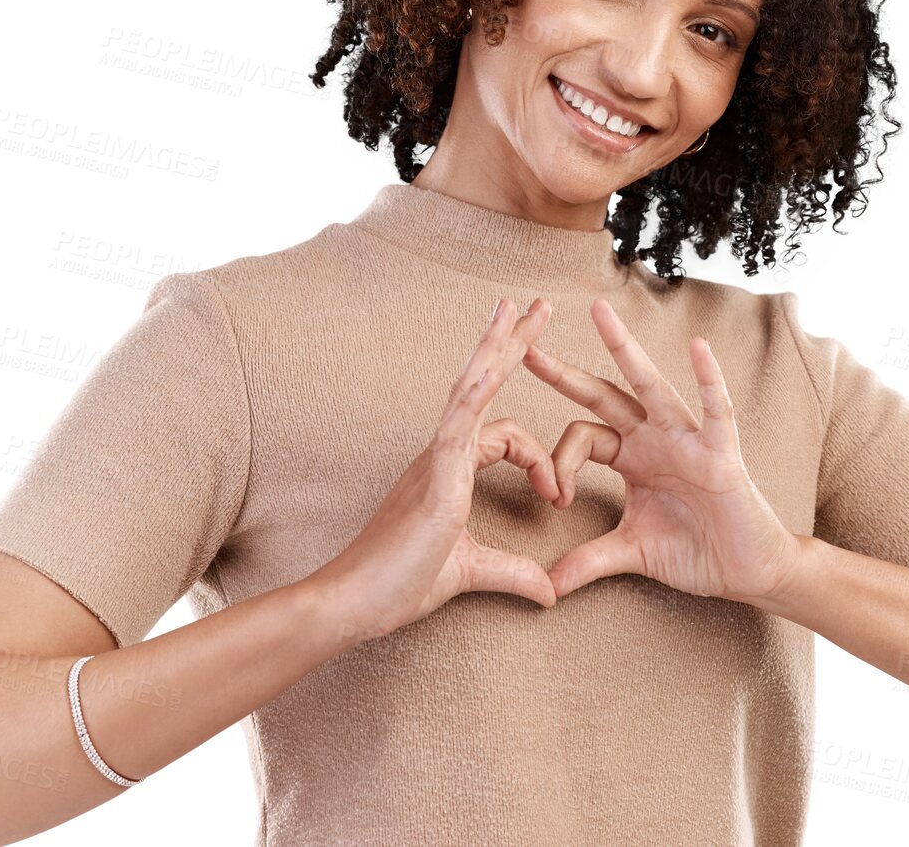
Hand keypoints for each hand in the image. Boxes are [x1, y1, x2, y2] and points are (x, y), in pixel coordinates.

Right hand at [311, 298, 562, 646]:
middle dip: (511, 344)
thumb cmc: (396, 585)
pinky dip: (475, 394)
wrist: (353, 603)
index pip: (503, 435)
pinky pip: (456, 426)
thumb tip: (551, 592)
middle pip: (480, 384)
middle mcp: (440, 455)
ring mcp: (435, 461)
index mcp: (448, 470)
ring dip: (496, 346)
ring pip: (469, 390)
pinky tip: (492, 368)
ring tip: (519, 308)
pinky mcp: (433, 479)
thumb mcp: (470, 572)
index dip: (538, 460)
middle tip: (536, 306)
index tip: (555, 498)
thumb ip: (512, 573)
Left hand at [522, 297, 800, 604]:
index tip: (555, 500)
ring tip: (598, 312)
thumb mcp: (632, 552)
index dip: (558, 463)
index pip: (581, 438)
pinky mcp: (721, 451)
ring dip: (623, 349)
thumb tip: (548, 586)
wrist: (749, 571)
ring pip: (649, 385)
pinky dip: (708, 379)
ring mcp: (687, 439)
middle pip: (602, 396)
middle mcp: (654, 437)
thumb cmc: (698, 550)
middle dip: (565, 372)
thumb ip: (589, 561)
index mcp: (631, 456)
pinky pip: (715, 409)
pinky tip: (698, 349)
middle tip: (525, 345)